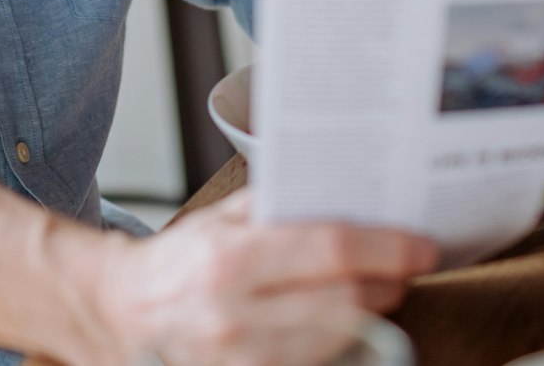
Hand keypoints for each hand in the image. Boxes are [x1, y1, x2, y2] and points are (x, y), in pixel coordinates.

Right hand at [89, 191, 437, 365]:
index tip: (421, 246)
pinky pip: (312, 364)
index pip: (332, 249)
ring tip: (382, 293)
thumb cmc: (181, 259)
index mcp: (232, 258)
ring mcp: (237, 359)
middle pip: (345, 301)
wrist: (122, 311)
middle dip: (388, 283)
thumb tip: (352, 195)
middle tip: (408, 268)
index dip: (387, 248)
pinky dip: (340, 344)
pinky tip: (349, 324)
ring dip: (371, 316)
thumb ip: (280, 206)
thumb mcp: (223, 217)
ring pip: (337, 340)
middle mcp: (234, 313)